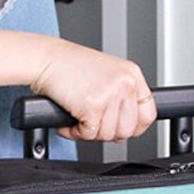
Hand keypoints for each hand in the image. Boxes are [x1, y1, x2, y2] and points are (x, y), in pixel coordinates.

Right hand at [31, 38, 156, 141]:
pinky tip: (69, 120)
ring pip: (108, 135)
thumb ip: (122, 96)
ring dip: (89, 132)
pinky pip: (89, 135)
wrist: (45, 58)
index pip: (148, 113)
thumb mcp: (107, 75)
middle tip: (92, 123)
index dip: (135, 128)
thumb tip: (129, 126)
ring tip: (78, 117)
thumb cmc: (70, 67)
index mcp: (132, 75)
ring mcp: (110, 94)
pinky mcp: (92, 105)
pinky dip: (75, 132)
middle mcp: (125, 83)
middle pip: (127, 129)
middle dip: (107, 132)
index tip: (122, 129)